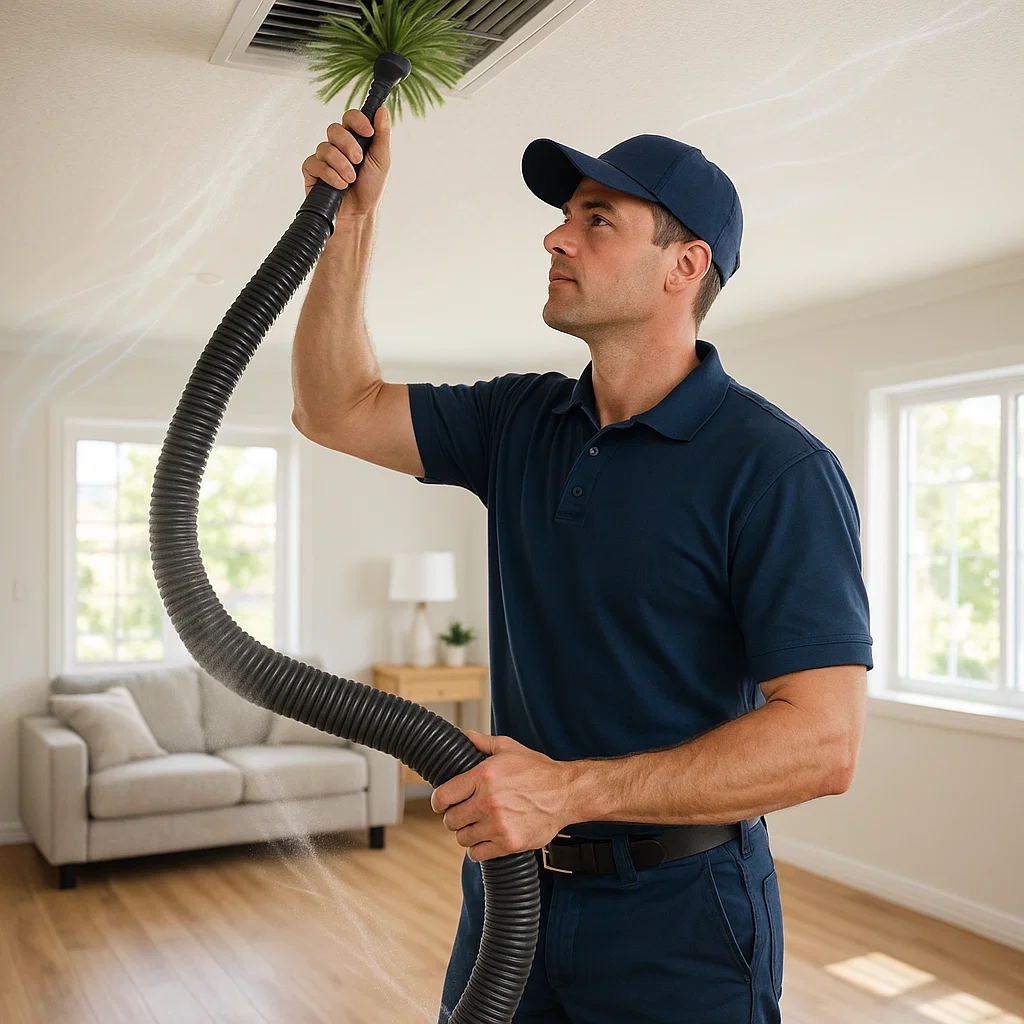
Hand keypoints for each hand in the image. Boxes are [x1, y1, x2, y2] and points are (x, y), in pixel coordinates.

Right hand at [301, 106, 390, 219]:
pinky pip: (315, 163)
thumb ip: (382, 135)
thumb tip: (382, 110)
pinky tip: (339, 185)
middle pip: (334, 129)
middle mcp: (337, 145)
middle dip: (348, 145)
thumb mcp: (382, 160)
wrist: (358, 214)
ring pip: (325, 147)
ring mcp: (323, 157)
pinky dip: (329, 174)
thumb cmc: (370, 188)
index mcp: (354, 139)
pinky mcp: (312, 171)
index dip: (357, 120)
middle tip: (358, 161)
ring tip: (350, 179)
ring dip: (341, 164)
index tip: (368, 132)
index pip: (350, 117)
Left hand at [431, 731, 578, 861]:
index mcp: (483, 776)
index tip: (442, 804)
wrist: (566, 793)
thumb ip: (483, 743)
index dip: (439, 801)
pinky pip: (477, 854)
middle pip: (450, 820)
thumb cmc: (538, 770)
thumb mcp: (509, 748)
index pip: (443, 796)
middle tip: (464, 813)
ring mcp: (498, 824)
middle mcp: (487, 801)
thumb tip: (464, 736)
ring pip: (462, 838)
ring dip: (467, 833)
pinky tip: (486, 838)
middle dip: (455, 817)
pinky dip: (479, 849)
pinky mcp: (509, 843)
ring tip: (478, 825)